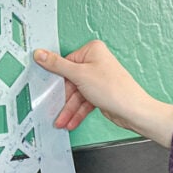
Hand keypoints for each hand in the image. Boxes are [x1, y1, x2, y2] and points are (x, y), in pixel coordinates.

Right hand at [33, 40, 172, 147]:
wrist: (133, 111)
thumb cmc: (114, 89)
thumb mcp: (79, 75)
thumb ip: (57, 65)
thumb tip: (40, 54)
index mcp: (92, 51)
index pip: (65, 63)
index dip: (58, 79)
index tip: (49, 89)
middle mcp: (95, 63)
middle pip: (70, 81)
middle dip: (63, 99)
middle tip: (54, 109)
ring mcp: (98, 79)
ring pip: (76, 94)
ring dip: (69, 110)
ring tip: (62, 122)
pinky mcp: (100, 93)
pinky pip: (84, 102)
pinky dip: (77, 112)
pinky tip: (71, 122)